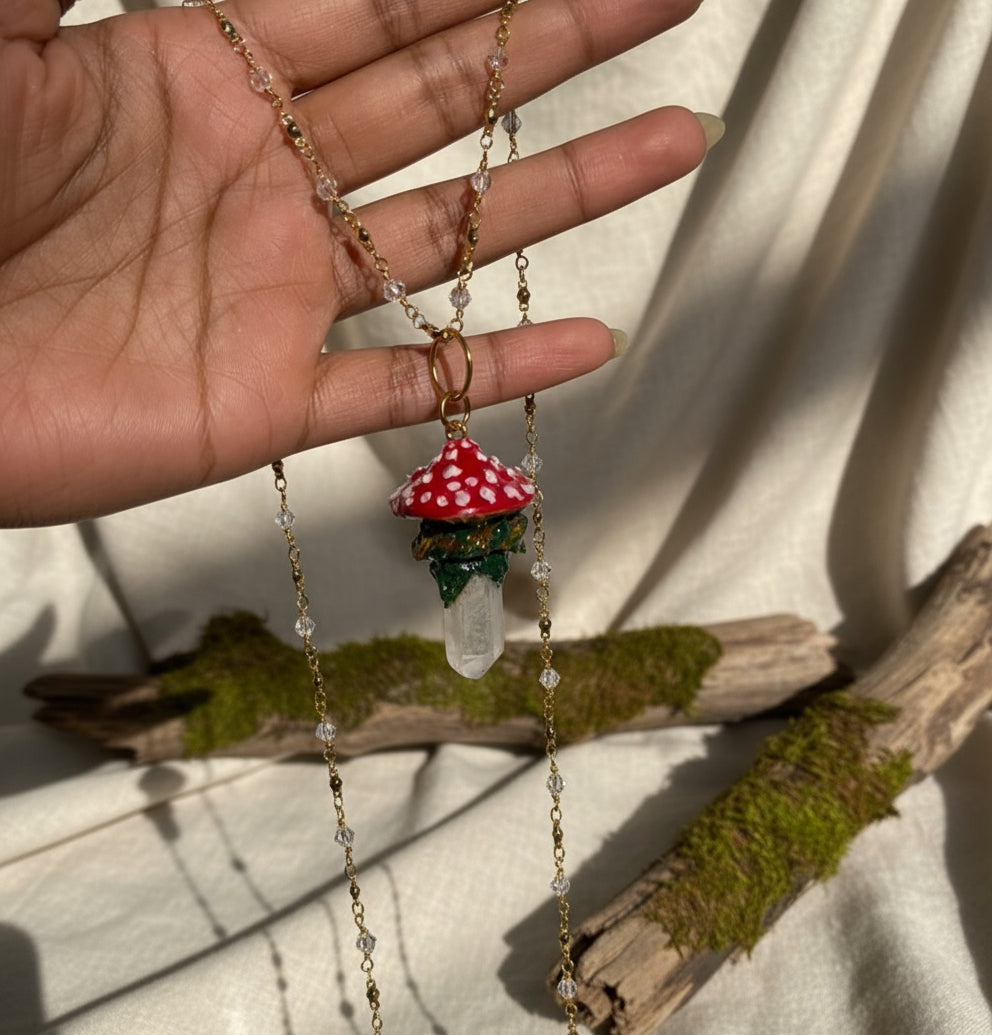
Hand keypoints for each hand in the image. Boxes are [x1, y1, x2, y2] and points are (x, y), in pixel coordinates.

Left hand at [0, 0, 705, 525]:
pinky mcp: (271, 399)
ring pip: (450, 235)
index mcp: (199, 73)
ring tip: (672, 142)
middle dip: (556, 44)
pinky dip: (498, 367)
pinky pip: (409, 381)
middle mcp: (260, 179)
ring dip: (564, 191)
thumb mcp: (3, 34)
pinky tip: (586, 341)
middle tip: (663, 1)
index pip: (377, 2)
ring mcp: (276, 294)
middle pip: (441, 99)